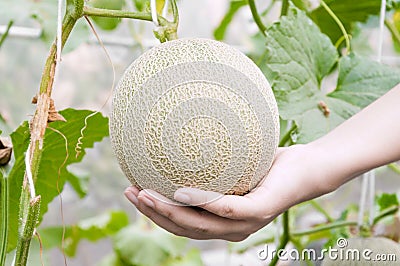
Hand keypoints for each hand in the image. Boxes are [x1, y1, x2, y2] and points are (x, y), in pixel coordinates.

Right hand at [124, 144, 335, 240]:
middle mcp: (232, 227)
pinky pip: (227, 209)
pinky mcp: (261, 211)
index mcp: (222, 220)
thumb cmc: (269, 163)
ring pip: (201, 225)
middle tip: (130, 194)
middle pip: (185, 229)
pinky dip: (202, 202)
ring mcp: (247, 222)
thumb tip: (180, 134)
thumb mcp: (235, 161)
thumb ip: (211, 160)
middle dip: (154, 214)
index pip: (183, 224)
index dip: (155, 214)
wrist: (310, 167)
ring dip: (170, 212)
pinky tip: (180, 191)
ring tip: (144, 195)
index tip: (133, 192)